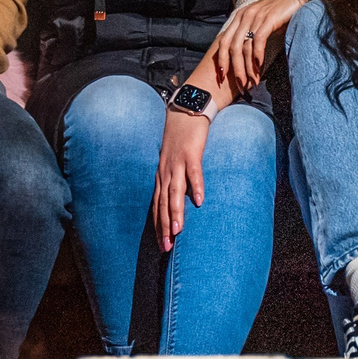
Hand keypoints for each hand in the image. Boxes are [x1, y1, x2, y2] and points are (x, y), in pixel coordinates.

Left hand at [155, 104, 209, 251]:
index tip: (162, 245)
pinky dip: (196, 187)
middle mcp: (166, 172)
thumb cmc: (180, 140)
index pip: (157, 206)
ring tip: (178, 231)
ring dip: (175, 212)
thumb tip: (178, 202)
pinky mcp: (192, 154)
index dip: (159, 226)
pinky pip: (194, 173)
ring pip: (175, 192)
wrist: (185, 112)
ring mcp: (178, 163)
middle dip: (164, 226)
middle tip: (167, 246)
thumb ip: (174, 180)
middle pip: (163, 203)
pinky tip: (200, 202)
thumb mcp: (172, 162)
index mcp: (161, 176)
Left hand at [214, 0, 309, 90]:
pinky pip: (258, 40)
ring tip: (253, 82)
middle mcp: (244, 16)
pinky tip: (260, 67)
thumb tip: (247, 61)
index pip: (223, 42)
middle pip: (232, 47)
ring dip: (247, 68)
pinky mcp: (268, 18)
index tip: (222, 78)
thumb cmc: (280, 12)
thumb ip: (252, 37)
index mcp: (239, 17)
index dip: (221, 61)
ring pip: (244, 47)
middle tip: (240, 86)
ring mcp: (255, 16)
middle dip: (234, 69)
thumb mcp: (261, 23)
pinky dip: (257, 56)